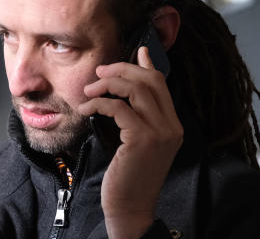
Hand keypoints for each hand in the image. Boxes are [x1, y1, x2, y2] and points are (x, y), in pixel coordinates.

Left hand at [79, 46, 182, 238]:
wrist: (131, 209)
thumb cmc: (129, 176)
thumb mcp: (137, 142)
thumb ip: (137, 116)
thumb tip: (128, 88)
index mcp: (173, 126)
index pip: (162, 84)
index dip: (147, 65)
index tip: (137, 51)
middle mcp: (171, 126)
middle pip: (150, 80)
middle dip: (122, 69)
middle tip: (100, 73)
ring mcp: (160, 132)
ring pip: (135, 89)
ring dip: (108, 84)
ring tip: (89, 91)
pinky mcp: (142, 139)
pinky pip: (118, 108)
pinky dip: (98, 103)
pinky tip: (86, 109)